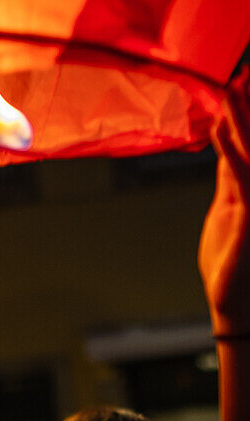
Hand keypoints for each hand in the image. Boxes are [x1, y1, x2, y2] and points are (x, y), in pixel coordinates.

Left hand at [199, 73, 249, 333]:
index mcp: (249, 186)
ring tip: (231, 88)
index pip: (248, 139)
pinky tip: (220, 131)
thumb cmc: (230, 263)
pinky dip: (232, 151)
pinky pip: (243, 177)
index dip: (244, 109)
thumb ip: (227, 177)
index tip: (239, 79)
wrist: (236, 303)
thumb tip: (223, 142)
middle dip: (248, 106)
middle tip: (243, 71)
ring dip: (242, 119)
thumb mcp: (224, 211)